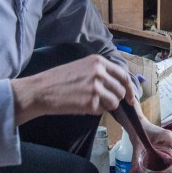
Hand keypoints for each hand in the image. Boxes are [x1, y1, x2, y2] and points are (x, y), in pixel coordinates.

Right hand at [11, 55, 134, 124]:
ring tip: (90, 102)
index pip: (123, 75)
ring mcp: (96, 87)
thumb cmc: (59, 80)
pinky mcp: (91, 102)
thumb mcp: (82, 66)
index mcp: (98, 61)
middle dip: (116, 98)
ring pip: (114, 102)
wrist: (41, 90)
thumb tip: (119, 84)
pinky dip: (95, 111)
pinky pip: (102, 110)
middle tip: (104, 102)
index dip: (129, 88)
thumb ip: (100, 72)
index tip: (131, 97)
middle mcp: (99, 72)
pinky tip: (81, 105)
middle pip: (121, 90)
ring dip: (106, 106)